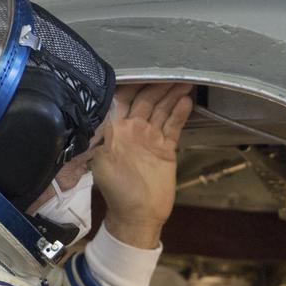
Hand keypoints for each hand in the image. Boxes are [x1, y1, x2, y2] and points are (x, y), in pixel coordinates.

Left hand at [91, 82, 193, 248]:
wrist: (138, 215)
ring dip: (171, 95)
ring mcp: (150, 137)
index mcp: (115, 129)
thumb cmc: (116, 191)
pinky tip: (186, 101)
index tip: (143, 71)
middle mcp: (133, 129)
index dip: (133, 84)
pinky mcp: (165, 147)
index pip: (123, 99)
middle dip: (157, 85)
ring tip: (183, 80)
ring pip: (162, 109)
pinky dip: (179, 113)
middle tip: (170, 71)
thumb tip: (98, 109)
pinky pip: (173, 126)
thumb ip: (103, 133)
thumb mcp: (102, 160)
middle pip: (146, 100)